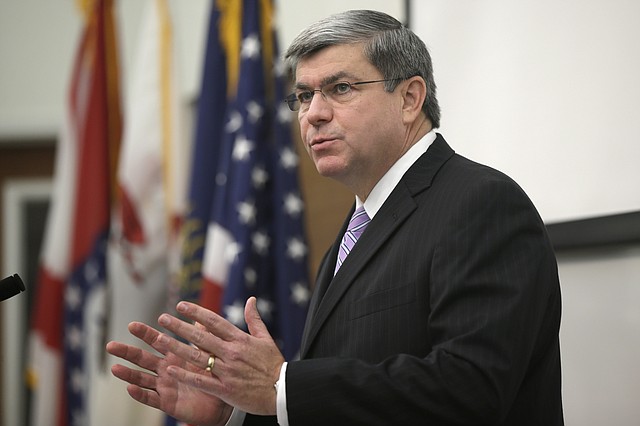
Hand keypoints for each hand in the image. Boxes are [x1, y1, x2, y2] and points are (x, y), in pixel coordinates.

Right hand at [106, 322, 232, 425]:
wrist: (221, 402)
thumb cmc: (213, 377)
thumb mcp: (208, 354)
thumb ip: (202, 337)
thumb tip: (200, 317)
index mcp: (174, 355)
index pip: (156, 341)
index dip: (145, 334)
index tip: (132, 325)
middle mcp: (165, 370)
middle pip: (142, 359)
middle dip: (127, 352)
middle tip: (110, 345)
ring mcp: (164, 386)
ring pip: (142, 379)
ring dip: (128, 374)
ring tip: (114, 368)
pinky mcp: (167, 402)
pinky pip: (151, 398)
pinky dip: (140, 394)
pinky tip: (130, 388)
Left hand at [156, 296, 283, 415]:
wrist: (282, 391)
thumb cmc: (274, 364)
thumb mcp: (266, 338)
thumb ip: (254, 319)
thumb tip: (250, 299)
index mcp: (240, 339)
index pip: (214, 322)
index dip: (196, 312)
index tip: (181, 305)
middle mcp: (231, 353)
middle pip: (201, 337)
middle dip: (179, 327)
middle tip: (162, 318)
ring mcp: (227, 371)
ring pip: (197, 356)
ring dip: (176, 347)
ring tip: (159, 339)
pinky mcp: (225, 389)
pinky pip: (201, 380)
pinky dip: (185, 375)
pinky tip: (170, 369)